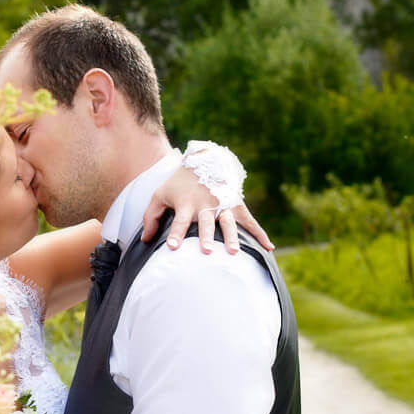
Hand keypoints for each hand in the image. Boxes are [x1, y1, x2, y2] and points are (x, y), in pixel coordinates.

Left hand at [141, 164, 273, 254]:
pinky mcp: (236, 206)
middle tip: (207, 251)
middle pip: (206, 223)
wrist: (204, 161)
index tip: (172, 247)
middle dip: (206, 237)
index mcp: (186, 204)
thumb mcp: (160, 194)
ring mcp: (222, 205)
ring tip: (234, 252)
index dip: (175, 234)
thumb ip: (150, 216)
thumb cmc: (179, 183)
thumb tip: (146, 240)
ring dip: (232, 237)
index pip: (178, 222)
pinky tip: (268, 248)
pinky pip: (249, 222)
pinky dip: (260, 234)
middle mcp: (205, 205)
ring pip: (228, 224)